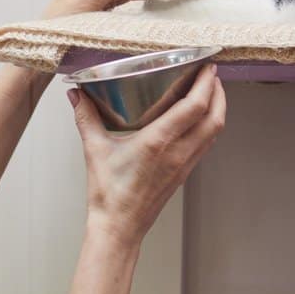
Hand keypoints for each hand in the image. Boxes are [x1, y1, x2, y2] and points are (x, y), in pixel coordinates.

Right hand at [69, 65, 226, 243]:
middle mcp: (178, 152)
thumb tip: (76, 94)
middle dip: (218, 92)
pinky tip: (199, 119)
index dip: (206, 83)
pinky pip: (206, 144)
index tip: (206, 66)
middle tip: (211, 74)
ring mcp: (185, 164)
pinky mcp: (184, 173)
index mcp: (158, 142)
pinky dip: (209, 126)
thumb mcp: (94, 150)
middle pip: (214, 116)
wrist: (119, 226)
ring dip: (218, 108)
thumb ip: (86, 117)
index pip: (195, 106)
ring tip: (210, 91)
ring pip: (215, 131)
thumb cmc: (109, 193)